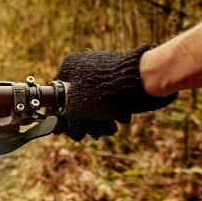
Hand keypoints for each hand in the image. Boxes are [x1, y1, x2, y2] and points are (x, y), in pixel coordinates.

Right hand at [53, 44, 176, 139]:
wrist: (143, 79)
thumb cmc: (104, 92)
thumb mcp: (75, 107)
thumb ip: (65, 118)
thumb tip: (59, 129)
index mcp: (69, 67)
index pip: (58, 94)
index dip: (63, 116)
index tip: (68, 131)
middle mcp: (84, 66)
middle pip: (79, 101)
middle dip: (87, 120)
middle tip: (93, 134)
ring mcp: (103, 71)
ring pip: (97, 102)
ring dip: (102, 119)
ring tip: (110, 129)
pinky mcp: (121, 78)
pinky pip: (112, 98)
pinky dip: (115, 111)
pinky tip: (122, 119)